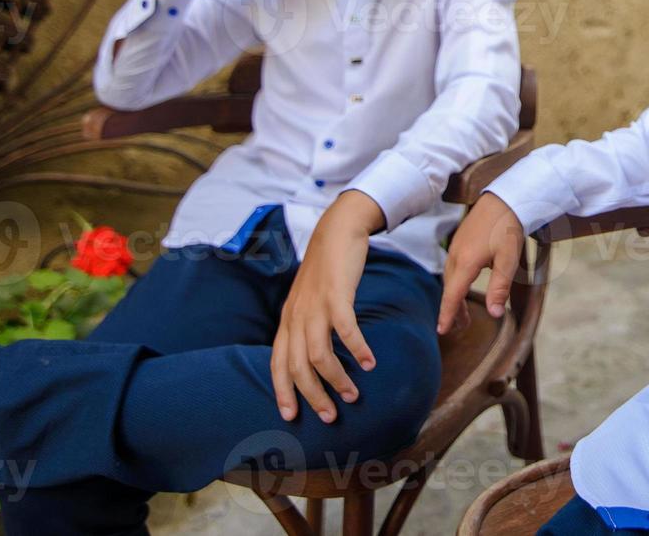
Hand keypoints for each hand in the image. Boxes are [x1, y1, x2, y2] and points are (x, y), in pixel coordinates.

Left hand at [270, 190, 384, 422]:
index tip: (290, 417)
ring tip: (354, 394)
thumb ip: (307, 326)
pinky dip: (357, 349)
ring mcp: (315, 306)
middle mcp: (297, 317)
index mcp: (288, 321)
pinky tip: (371, 363)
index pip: (277, 364)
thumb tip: (312, 357)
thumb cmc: (327, 270)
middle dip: (312, 396)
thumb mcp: (309, 301)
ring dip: (336, 379)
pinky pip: (345, 329)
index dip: (282, 392)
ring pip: (318, 354)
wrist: (337, 230)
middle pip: (297, 367)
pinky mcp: (336, 294)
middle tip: (331, 415)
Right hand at [437, 193, 524, 335]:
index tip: (441, 331)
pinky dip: (455, 282)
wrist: (504, 199)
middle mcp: (455, 256)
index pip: (452, 296)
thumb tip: (494, 314)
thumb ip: (500, 288)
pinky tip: (464, 285)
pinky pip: (452, 267)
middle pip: (449, 289)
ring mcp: (455, 247)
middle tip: (459, 328)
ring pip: (450, 278)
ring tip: (462, 313)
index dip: (447, 315)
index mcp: (466, 262)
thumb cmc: (508, 229)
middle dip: (452, 309)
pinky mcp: (459, 242)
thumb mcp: (508, 260)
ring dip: (454, 296)